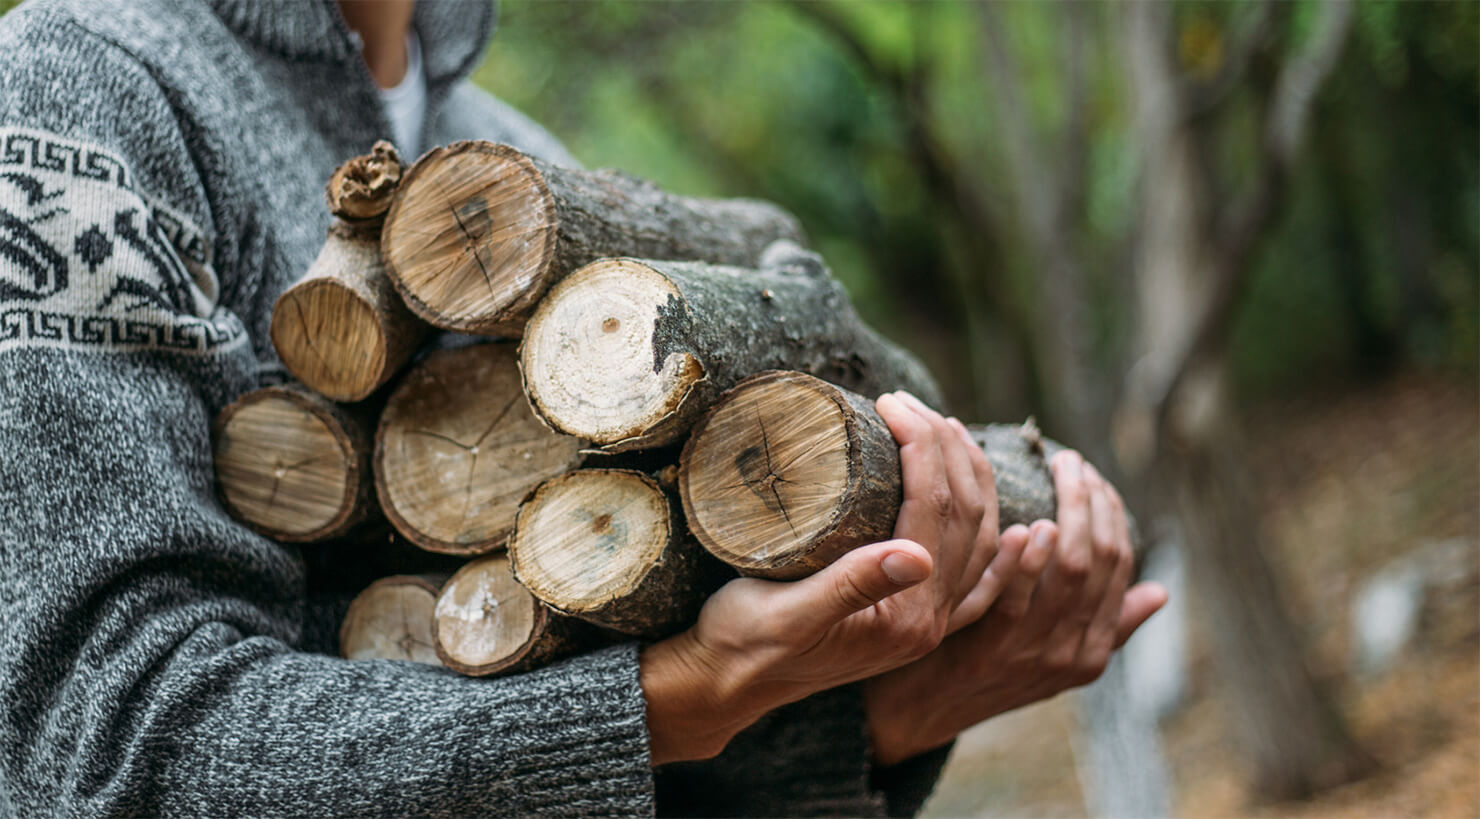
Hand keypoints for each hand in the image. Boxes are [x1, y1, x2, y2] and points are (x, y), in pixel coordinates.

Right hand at [641, 390, 1007, 764]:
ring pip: (977, 538)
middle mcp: (929, 622)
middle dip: (945, 448)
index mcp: (906, 618)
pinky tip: (1004, 523)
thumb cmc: (744, 643)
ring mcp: (926, 621)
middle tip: (907, 402)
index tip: (888, 403)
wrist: (726, 683)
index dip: (921, 447)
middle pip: (966, 516)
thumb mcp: (787, 613)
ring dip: (971, 478)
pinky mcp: (911, 618)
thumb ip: (852, 586)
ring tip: (945, 428)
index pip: (934, 511)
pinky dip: (993, 542)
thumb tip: (918, 556)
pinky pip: (974, 576)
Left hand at [862, 450, 1167, 766]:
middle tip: (1073, 460)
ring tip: (1059, 473)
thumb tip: (1160, 593)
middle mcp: (1072, 654)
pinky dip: (1027, 558)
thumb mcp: (1052, 653)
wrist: (922, 712)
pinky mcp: (991, 651)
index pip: (1120, 567)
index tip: (1096, 477)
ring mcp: (1033, 654)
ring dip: (1068, 513)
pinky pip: (1017, 597)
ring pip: (1070, 572)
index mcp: (1093, 650)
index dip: (1112, 515)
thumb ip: (1103, 624)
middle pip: (1100, 561)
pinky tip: (1026, 525)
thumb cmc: (985, 664)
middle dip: (1092, 502)